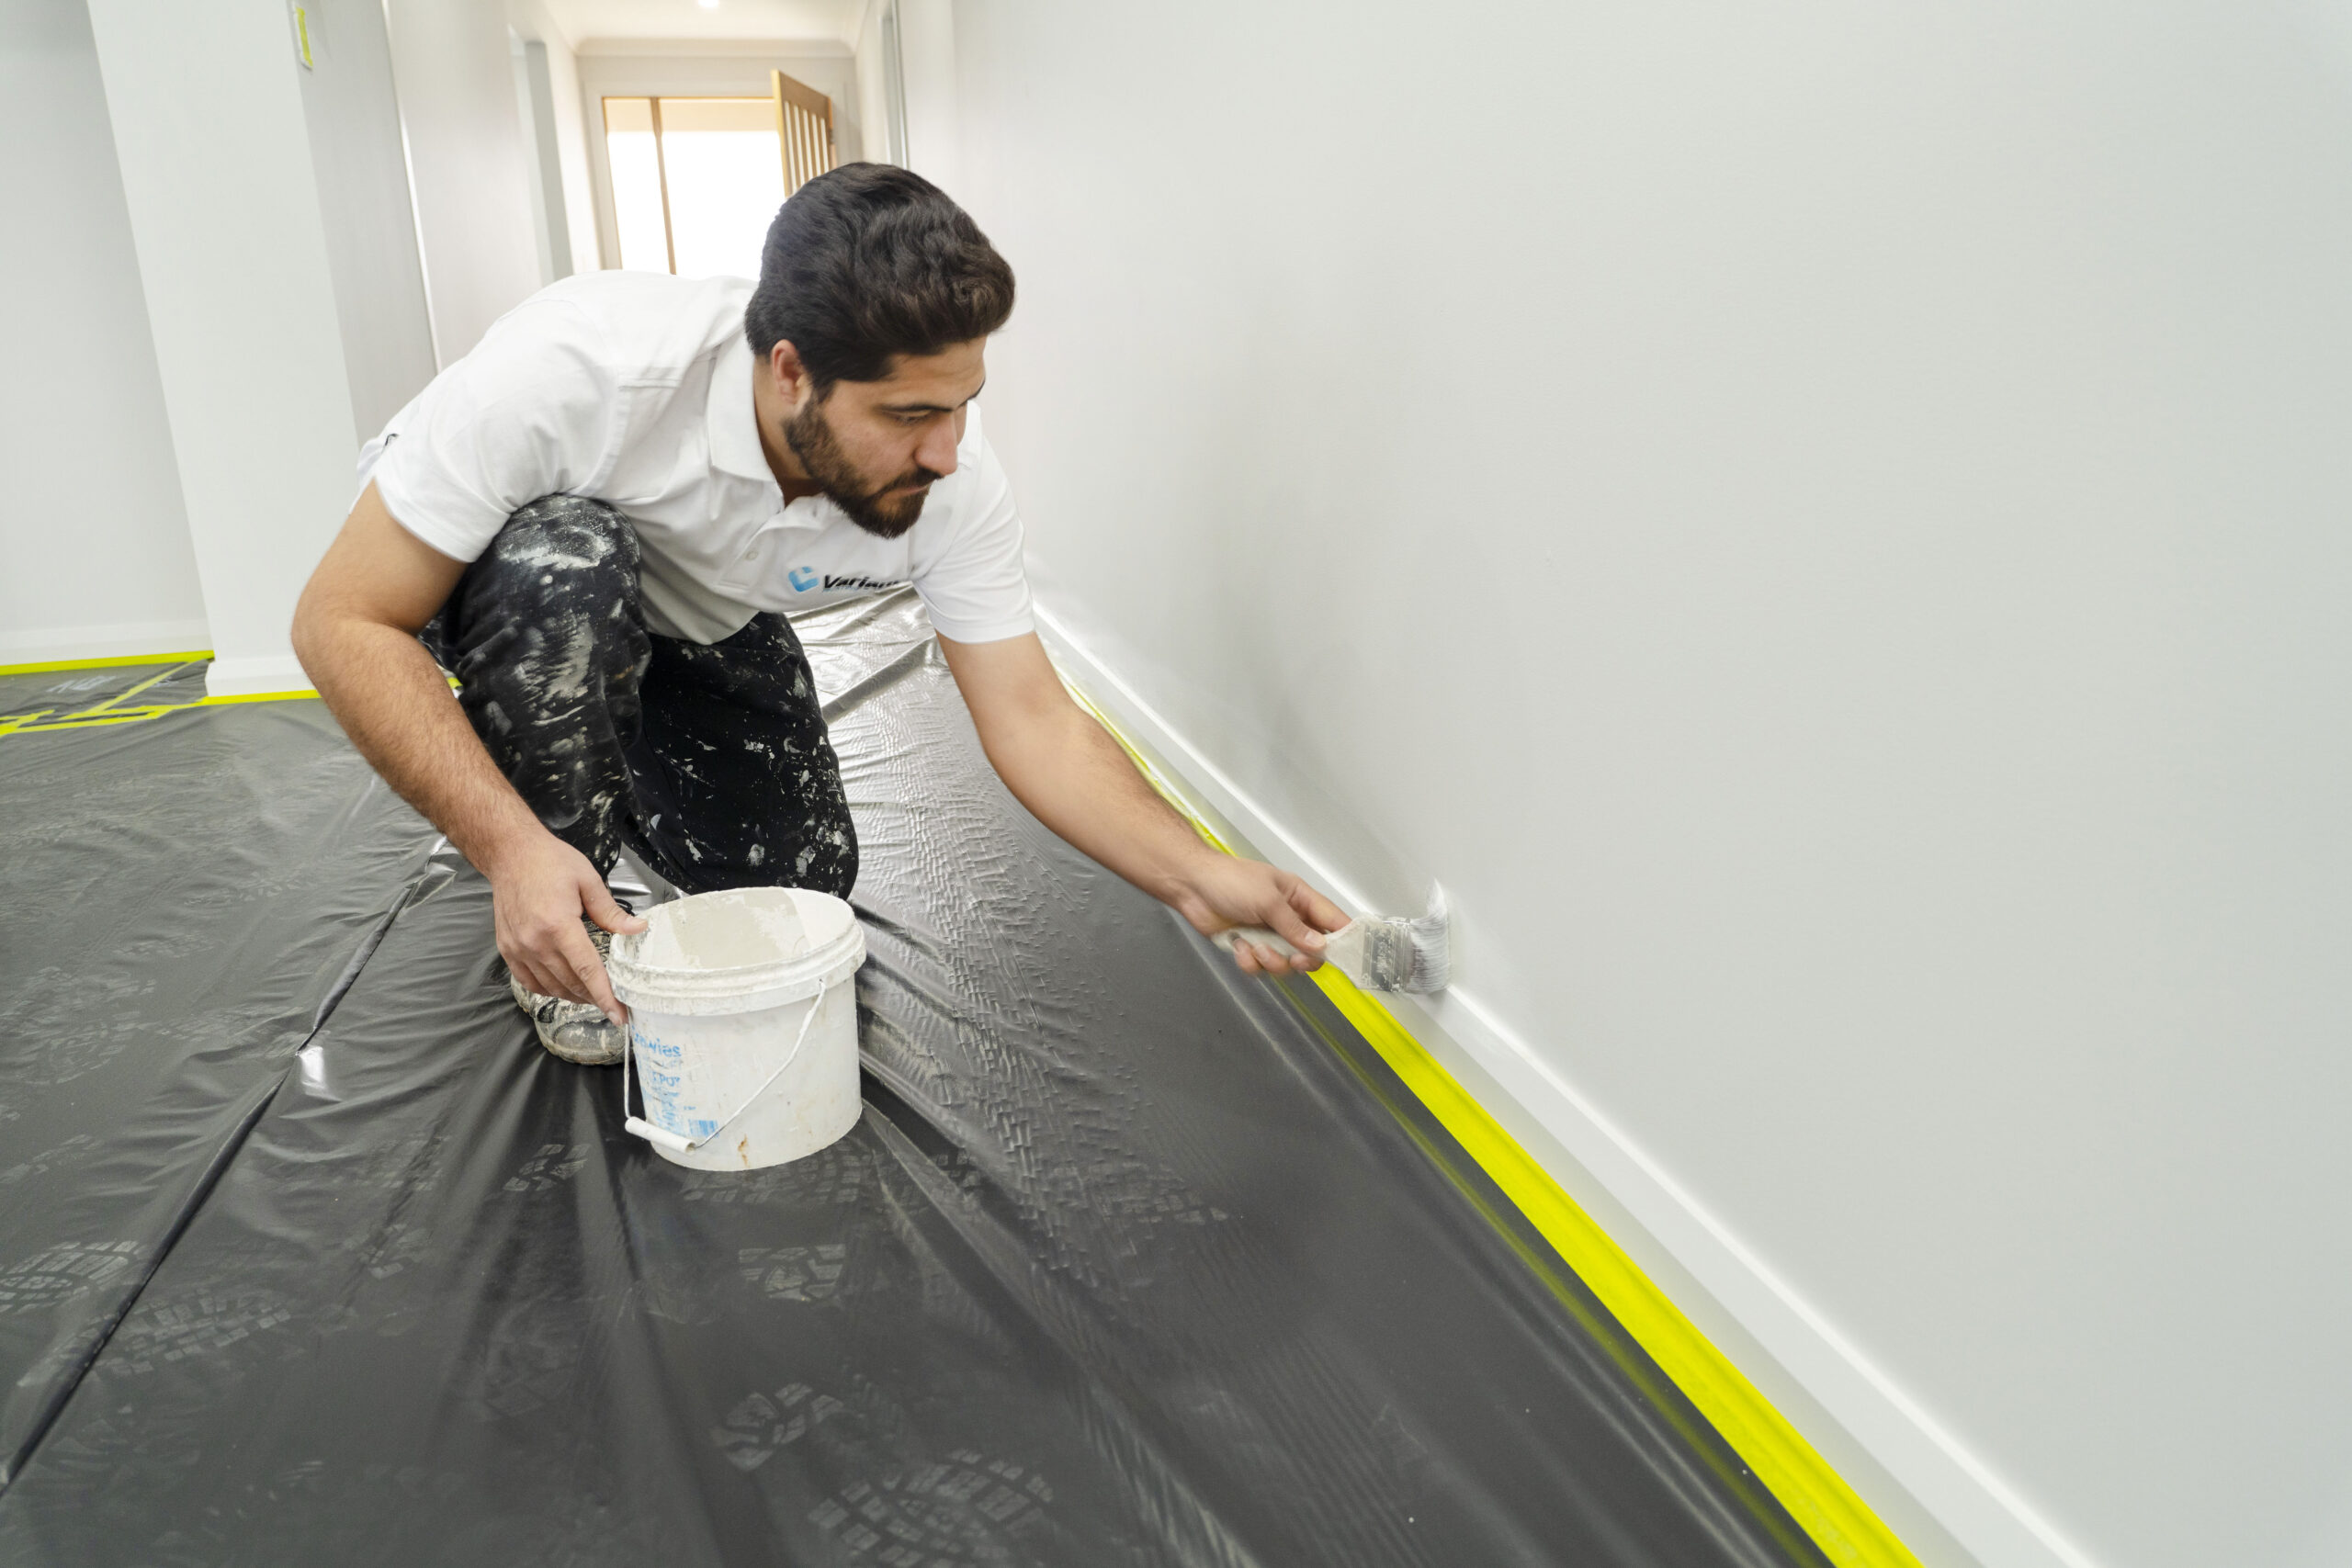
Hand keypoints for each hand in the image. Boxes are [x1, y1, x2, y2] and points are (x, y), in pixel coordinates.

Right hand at [484, 829, 647, 1022]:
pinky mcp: (507, 950)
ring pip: (551, 987)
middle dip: (595, 997)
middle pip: (571, 983)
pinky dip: (549, 989)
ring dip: (575, 995)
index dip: (605, 996)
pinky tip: (564, 986)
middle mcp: (535, 941)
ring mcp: (518, 948)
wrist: (510, 854)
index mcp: (558, 924)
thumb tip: (637, 930)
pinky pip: (529, 982)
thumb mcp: (588, 881)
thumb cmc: (549, 862)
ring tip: (593, 994)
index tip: (619, 1015)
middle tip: (615, 1002)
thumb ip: (611, 912)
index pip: (587, 971)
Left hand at [1168, 852, 1347, 976]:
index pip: (1332, 920)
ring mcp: (1269, 934)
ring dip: (1271, 961)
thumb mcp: (1268, 900)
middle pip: (1311, 951)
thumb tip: (1320, 946)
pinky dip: (1249, 961)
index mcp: (1299, 898)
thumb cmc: (1230, 880)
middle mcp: (1288, 918)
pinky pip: (1260, 967)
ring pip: (1286, 963)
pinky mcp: (1249, 947)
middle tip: (1292, 957)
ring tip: (1255, 946)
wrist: (1191, 886)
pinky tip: (1238, 945)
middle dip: (1302, 959)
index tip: (1350, 956)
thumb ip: (1295, 926)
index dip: (1343, 938)